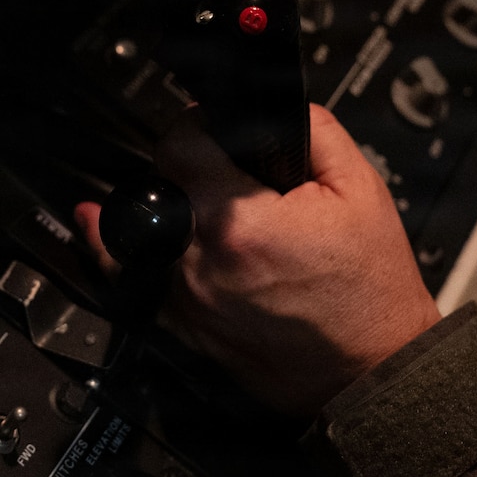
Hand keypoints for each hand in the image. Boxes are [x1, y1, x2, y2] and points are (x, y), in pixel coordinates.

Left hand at [76, 105, 440, 415]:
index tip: (207, 128)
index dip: (194, 125)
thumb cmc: (370, 292)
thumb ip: (313, 130)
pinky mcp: (185, 332)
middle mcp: (201, 263)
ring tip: (173, 196)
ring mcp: (188, 303)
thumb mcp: (360, 188)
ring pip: (139, 235)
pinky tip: (102, 231)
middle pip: (156, 188)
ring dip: (161, 211)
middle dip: (181, 171)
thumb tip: (271, 107)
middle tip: (214, 172)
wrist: (373, 369)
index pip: (178, 144)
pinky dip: (126, 256)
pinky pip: (136, 286)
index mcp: (239, 222)